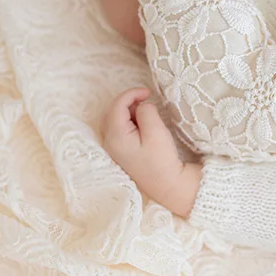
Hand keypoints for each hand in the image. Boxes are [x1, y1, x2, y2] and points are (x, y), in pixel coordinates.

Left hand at [102, 88, 200, 215]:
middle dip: (129, 102)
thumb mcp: (156, 131)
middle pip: (112, 111)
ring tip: (147, 115)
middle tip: (147, 101)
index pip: (117, 105)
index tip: (149, 92)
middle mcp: (109, 141)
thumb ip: (146, 112)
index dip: (132, 93)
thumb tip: (141, 106)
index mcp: (115, 135)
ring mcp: (113, 148)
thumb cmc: (162, 158)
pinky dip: (129, 121)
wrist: (166, 183)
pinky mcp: (120, 151)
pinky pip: (118, 129)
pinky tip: (142, 126)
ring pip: (115, 119)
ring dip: (129, 112)